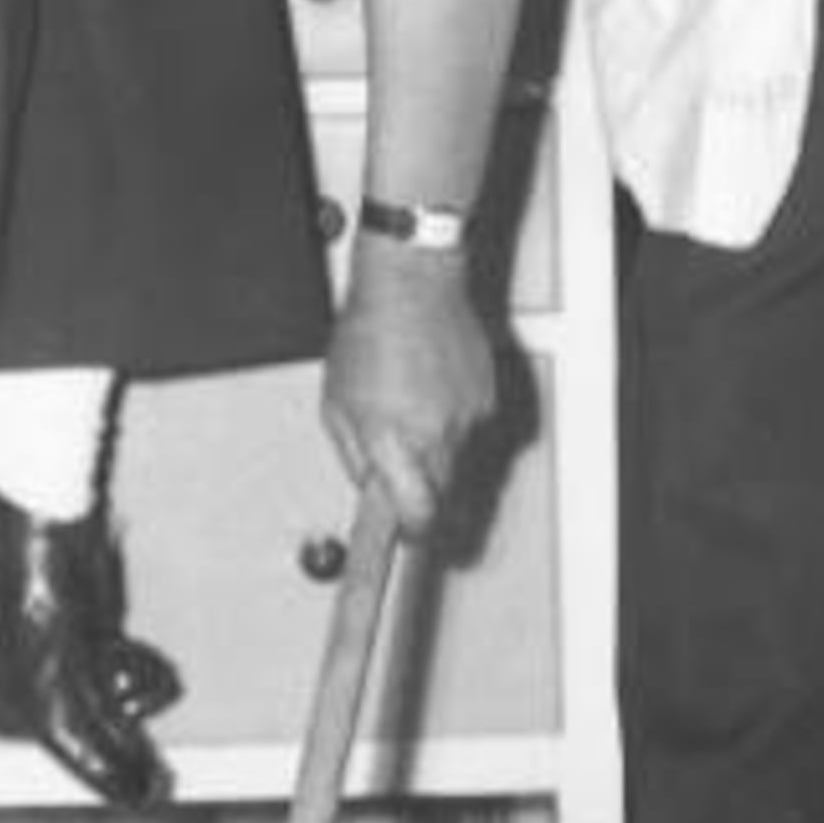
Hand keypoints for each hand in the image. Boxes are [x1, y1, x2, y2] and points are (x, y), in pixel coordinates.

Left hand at [320, 245, 499, 538]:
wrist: (413, 282)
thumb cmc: (366, 333)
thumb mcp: (335, 400)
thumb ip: (353, 455)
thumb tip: (369, 489)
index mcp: (390, 437)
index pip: (416, 511)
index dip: (414, 533)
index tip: (410, 541)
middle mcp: (434, 433)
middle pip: (441, 496)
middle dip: (422, 493)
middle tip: (402, 472)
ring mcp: (467, 417)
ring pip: (457, 463)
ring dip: (435, 451)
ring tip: (411, 405)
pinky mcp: (488, 400)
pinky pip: (471, 430)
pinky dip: (453, 421)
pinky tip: (432, 387)